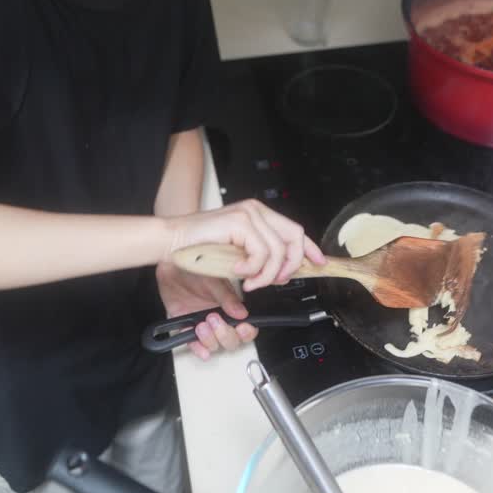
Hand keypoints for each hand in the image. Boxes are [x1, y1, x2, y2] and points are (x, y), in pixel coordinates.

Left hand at [155, 264, 257, 361]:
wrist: (170, 266)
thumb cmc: (194, 268)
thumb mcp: (214, 280)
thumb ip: (227, 298)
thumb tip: (242, 314)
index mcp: (230, 307)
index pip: (245, 327)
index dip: (246, 332)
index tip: (242, 327)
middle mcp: (219, 318)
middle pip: (231, 341)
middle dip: (225, 335)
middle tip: (214, 319)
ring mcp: (203, 325)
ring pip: (215, 345)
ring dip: (210, 340)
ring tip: (201, 326)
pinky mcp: (186, 328)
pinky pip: (194, 345)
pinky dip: (198, 349)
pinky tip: (200, 348)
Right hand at [163, 198, 324, 292]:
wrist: (173, 241)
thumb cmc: (200, 248)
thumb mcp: (238, 254)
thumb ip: (260, 257)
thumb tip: (283, 271)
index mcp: (258, 214)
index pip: (295, 229)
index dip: (310, 248)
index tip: (319, 263)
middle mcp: (256, 210)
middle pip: (294, 237)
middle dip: (291, 265)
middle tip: (276, 281)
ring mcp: (249, 214)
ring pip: (278, 251)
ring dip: (266, 274)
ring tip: (250, 282)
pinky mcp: (240, 222)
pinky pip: (261, 254)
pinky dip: (252, 269)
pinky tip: (238, 271)